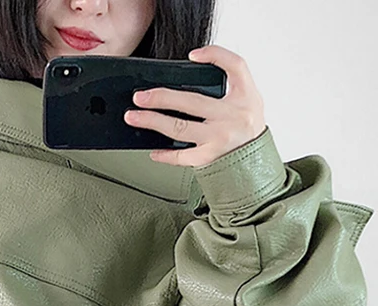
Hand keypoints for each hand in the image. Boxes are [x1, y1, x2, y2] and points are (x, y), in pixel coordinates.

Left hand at [123, 44, 266, 167]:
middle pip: (192, 101)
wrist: (256, 165)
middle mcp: (233, 116)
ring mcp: (219, 138)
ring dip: (153, 121)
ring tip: (134, 117)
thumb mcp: (247, 103)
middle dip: (162, 97)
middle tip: (140, 96)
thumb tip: (182, 87)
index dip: (216, 55)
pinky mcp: (209, 158)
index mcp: (245, 97)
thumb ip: (225, 90)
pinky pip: (181, 156)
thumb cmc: (246, 132)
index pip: (236, 66)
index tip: (193, 56)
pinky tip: (153, 150)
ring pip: (179, 128)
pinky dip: (165, 154)